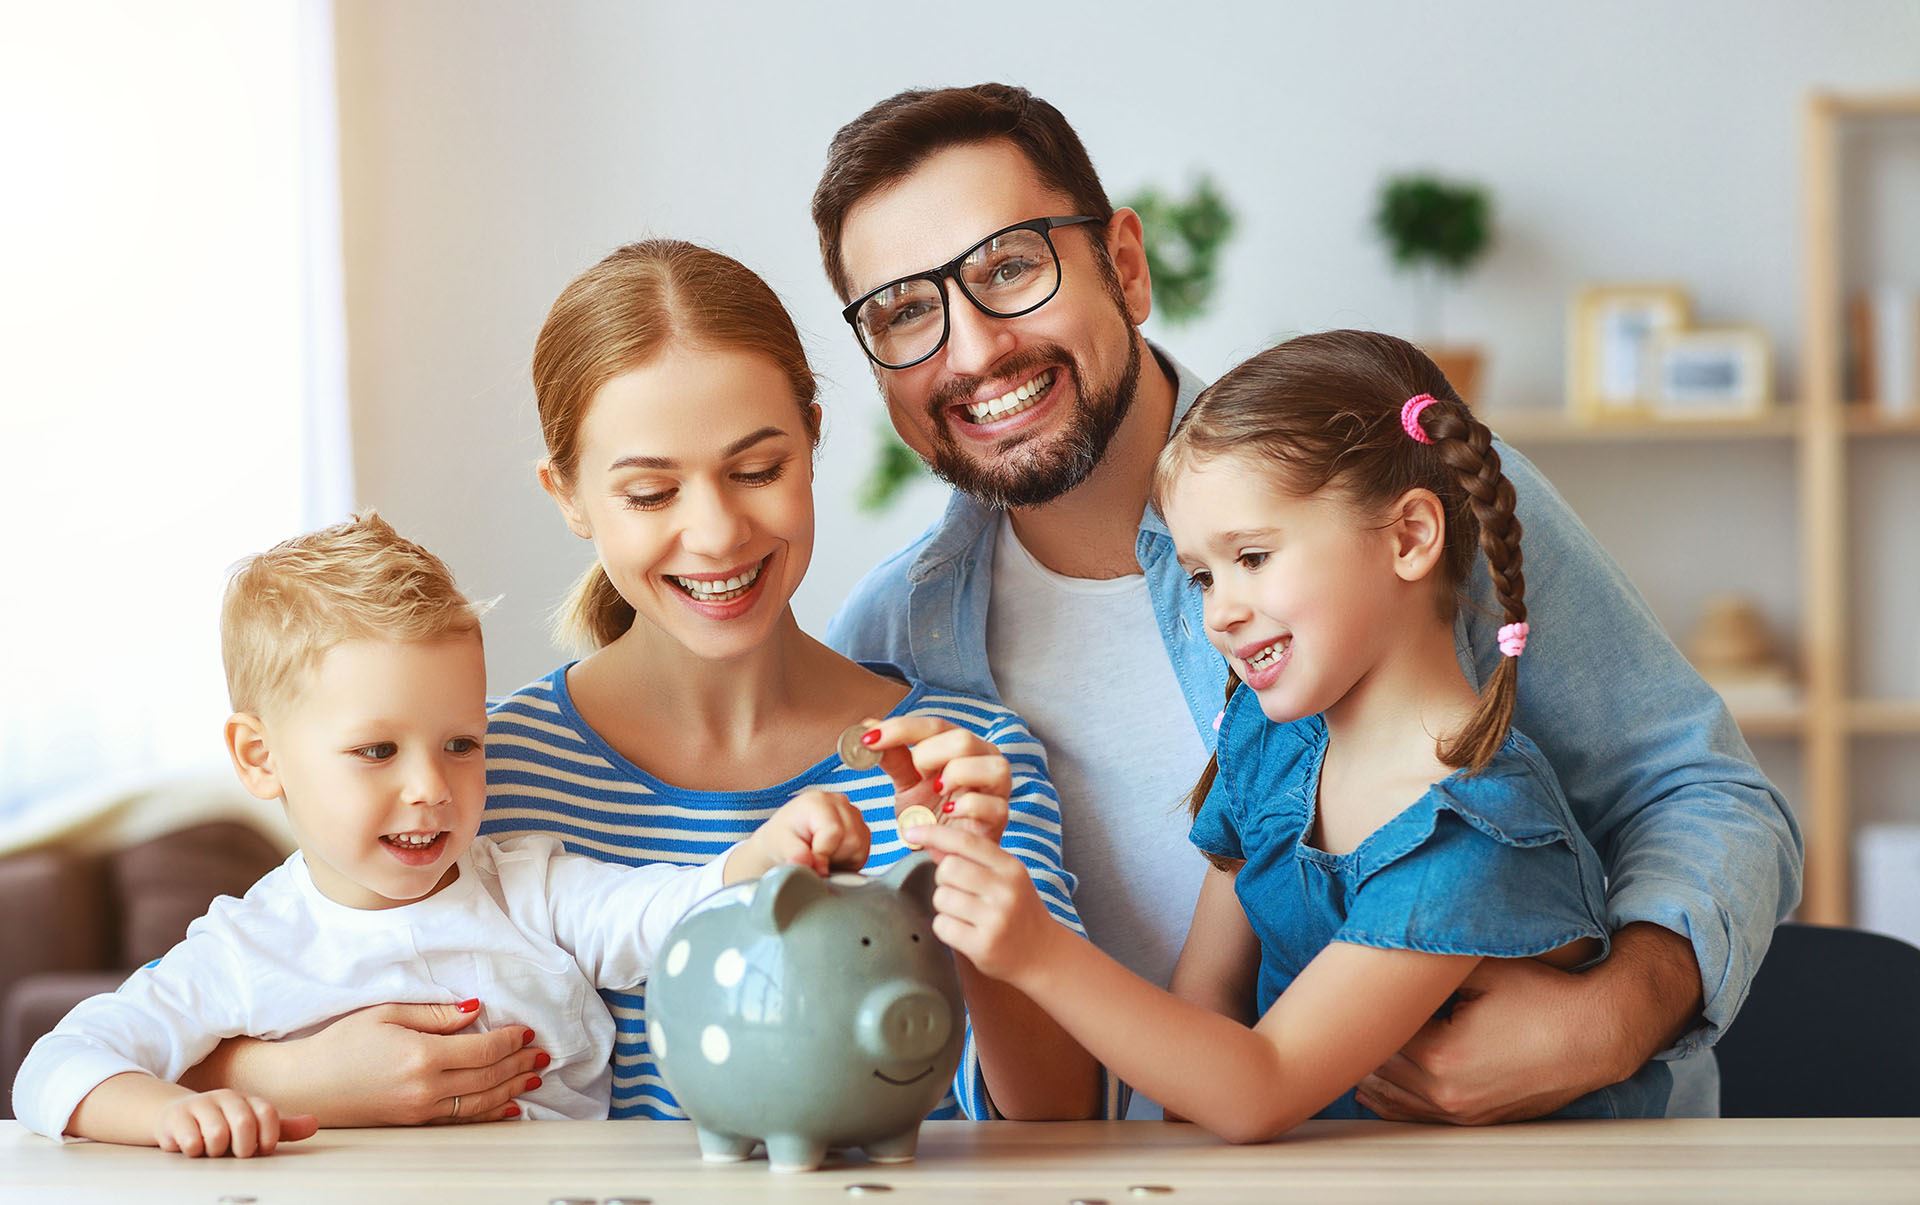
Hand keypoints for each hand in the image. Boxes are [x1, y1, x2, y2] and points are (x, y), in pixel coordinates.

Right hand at [154, 1090, 315, 1157]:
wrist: (177, 1116)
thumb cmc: (221, 1125)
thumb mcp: (252, 1127)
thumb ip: (281, 1128)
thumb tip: (313, 1124)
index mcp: (248, 1100)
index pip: (268, 1114)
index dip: (268, 1137)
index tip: (261, 1150)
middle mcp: (226, 1098)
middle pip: (244, 1124)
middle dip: (242, 1148)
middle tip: (234, 1153)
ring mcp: (200, 1105)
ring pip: (217, 1135)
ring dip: (215, 1152)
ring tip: (211, 1150)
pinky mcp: (176, 1117)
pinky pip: (191, 1142)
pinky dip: (194, 1151)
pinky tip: (192, 1147)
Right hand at [198, 1001, 545, 1126]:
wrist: (306, 1084)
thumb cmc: (340, 1043)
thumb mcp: (386, 1014)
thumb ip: (435, 1014)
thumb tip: (474, 1011)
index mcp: (422, 1056)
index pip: (482, 1049)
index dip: (510, 1040)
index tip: (527, 1031)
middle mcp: (425, 1088)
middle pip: (487, 1077)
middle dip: (519, 1065)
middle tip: (543, 1054)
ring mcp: (420, 1110)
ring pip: (480, 1101)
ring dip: (511, 1089)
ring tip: (534, 1077)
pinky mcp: (413, 1122)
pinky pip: (461, 1119)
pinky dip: (489, 1113)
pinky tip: (507, 1108)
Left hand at [738, 788, 870, 877]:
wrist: (787, 840)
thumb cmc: (783, 839)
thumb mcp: (780, 846)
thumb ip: (794, 854)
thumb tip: (806, 862)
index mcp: (817, 801)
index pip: (834, 831)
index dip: (824, 856)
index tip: (813, 867)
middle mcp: (838, 802)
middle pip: (851, 839)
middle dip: (833, 857)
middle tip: (815, 860)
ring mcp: (852, 812)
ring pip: (860, 846)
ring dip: (842, 859)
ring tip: (822, 856)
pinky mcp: (861, 826)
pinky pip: (864, 850)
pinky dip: (850, 859)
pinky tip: (833, 855)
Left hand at [859, 715, 1011, 841]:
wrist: (944, 852)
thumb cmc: (931, 813)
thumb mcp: (908, 784)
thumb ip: (894, 757)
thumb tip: (869, 725)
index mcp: (962, 745)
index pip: (935, 725)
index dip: (901, 729)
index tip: (869, 739)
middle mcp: (984, 759)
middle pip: (963, 739)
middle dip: (930, 755)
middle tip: (916, 775)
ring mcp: (998, 788)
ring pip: (990, 766)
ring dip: (956, 776)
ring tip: (937, 791)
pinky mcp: (1001, 817)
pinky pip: (991, 805)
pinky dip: (965, 806)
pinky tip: (949, 812)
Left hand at [908, 824, 1060, 983]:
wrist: (1043, 954)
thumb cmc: (1018, 911)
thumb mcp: (1004, 878)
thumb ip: (971, 859)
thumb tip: (932, 843)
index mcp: (1011, 867)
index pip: (965, 841)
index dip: (934, 833)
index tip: (912, 833)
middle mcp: (1006, 890)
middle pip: (947, 868)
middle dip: (943, 879)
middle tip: (958, 891)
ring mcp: (995, 919)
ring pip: (941, 897)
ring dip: (944, 906)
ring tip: (964, 914)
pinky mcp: (983, 945)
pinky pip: (942, 926)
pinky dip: (945, 928)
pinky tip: (963, 931)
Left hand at [1355, 923, 1698, 1124]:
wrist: (1596, 1035)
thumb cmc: (1544, 997)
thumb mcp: (1480, 967)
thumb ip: (1430, 963)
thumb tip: (1391, 948)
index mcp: (1440, 1054)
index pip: (1375, 1035)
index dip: (1360, 1011)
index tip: (1347, 991)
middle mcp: (1446, 1092)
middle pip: (1377, 1068)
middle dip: (1363, 1041)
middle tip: (1344, 1014)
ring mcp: (1462, 1112)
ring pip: (1391, 1099)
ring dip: (1372, 1073)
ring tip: (1354, 1046)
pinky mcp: (1476, 1118)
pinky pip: (1415, 1117)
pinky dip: (1392, 1101)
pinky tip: (1375, 1088)